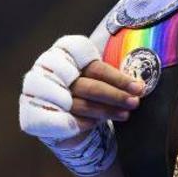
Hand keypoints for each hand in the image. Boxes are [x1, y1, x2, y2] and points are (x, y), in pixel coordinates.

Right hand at [19, 35, 144, 145]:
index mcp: (64, 53)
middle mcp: (50, 71)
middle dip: (116, 95)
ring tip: (126, 114)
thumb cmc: (79, 83)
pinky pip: (69, 121)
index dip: (118, 78)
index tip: (138, 86)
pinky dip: (87, 122)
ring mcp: (42, 93)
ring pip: (82, 105)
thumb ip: (108, 75)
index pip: (95, 66)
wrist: (51, 105)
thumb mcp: (91, 72)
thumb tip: (138, 85)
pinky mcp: (38, 114)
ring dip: (107, 111)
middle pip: (90, 86)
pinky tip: (100, 123)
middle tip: (136, 102)